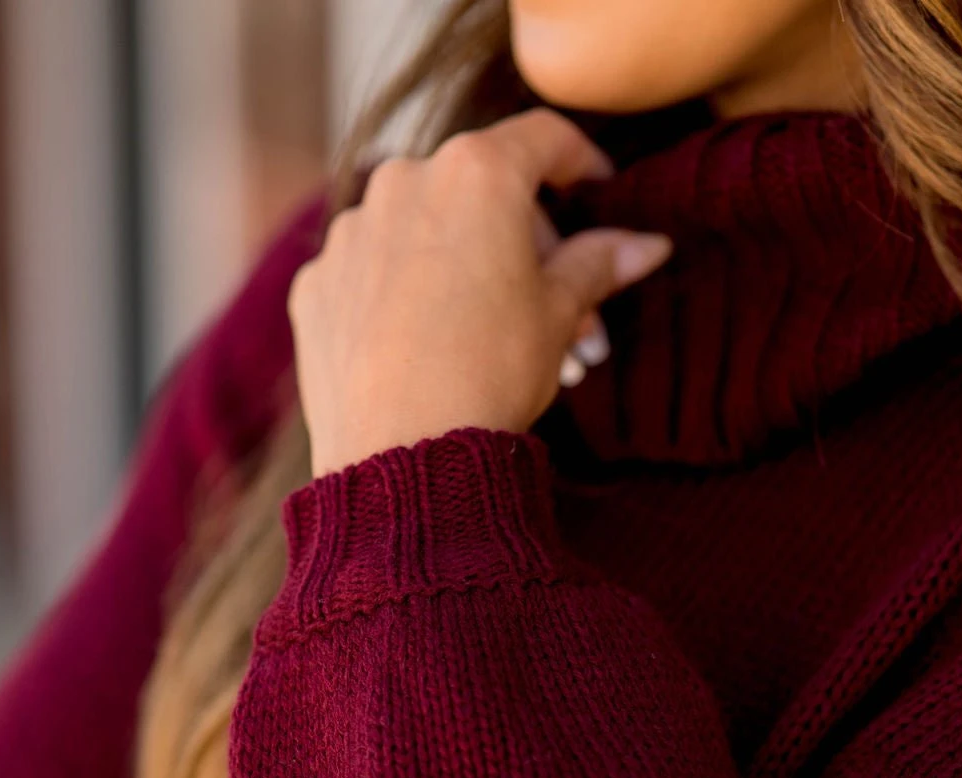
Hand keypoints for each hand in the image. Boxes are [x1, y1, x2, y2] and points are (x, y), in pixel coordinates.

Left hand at [288, 106, 671, 478]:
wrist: (402, 455)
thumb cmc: (490, 375)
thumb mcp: (558, 314)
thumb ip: (598, 264)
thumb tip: (646, 245)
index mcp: (476, 173)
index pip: (544, 139)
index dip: (582, 161)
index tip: (598, 190)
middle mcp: (402, 182)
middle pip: (479, 190)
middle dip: (525, 242)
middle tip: (561, 310)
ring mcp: (349, 234)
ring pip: (420, 231)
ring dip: (463, 269)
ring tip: (496, 339)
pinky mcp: (315, 286)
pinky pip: (370, 274)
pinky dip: (402, 297)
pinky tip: (426, 350)